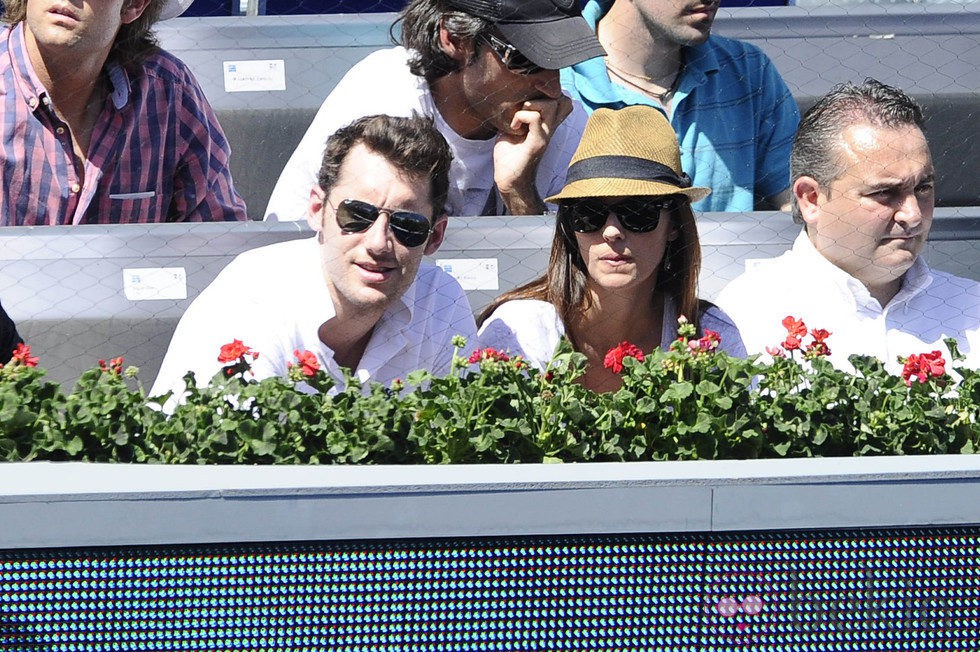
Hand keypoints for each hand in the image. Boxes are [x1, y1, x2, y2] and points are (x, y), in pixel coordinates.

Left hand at [494, 95, 572, 214]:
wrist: (508, 179)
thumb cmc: (508, 155)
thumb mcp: (512, 127)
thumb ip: (516, 113)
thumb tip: (511, 97)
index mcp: (546, 124)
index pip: (562, 100)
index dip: (548, 92)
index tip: (527, 101)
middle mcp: (550, 128)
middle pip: (560, 98)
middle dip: (539, 96)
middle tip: (523, 109)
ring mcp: (546, 135)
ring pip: (551, 105)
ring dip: (531, 105)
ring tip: (519, 117)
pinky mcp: (538, 143)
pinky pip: (536, 119)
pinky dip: (521, 117)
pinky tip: (514, 128)